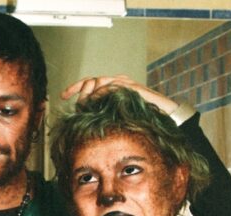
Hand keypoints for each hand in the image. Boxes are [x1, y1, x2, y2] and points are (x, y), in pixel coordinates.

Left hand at [61, 75, 178, 114]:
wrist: (167, 117)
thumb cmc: (143, 120)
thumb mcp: (117, 118)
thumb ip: (103, 115)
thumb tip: (84, 121)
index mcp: (113, 89)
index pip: (90, 83)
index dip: (75, 87)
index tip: (63, 95)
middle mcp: (118, 83)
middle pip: (93, 79)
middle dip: (79, 88)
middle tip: (70, 98)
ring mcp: (126, 84)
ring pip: (101, 80)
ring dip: (90, 91)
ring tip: (85, 103)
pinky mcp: (134, 88)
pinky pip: (114, 86)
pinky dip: (103, 92)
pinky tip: (96, 100)